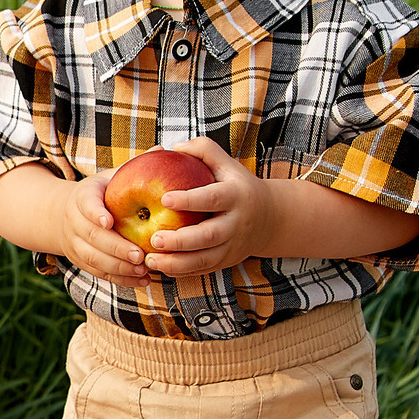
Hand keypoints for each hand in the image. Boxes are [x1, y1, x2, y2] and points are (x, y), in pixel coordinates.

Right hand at [57, 173, 154, 282]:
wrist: (64, 215)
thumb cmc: (101, 193)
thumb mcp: (112, 176)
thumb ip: (134, 167)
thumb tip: (162, 149)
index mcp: (82, 196)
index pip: (85, 204)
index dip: (95, 213)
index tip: (109, 221)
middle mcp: (74, 221)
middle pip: (91, 237)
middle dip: (115, 248)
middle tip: (139, 254)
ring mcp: (75, 243)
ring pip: (93, 259)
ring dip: (118, 267)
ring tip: (143, 269)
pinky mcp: (81, 262)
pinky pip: (99, 273)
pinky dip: (120, 279)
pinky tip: (142, 280)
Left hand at [145, 137, 271, 276]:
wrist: (269, 218)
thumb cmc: (237, 186)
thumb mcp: (227, 164)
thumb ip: (203, 150)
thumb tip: (174, 147)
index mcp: (236, 196)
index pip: (212, 198)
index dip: (190, 200)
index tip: (164, 198)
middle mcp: (235, 224)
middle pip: (209, 236)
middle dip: (181, 240)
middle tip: (154, 238)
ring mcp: (232, 246)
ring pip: (205, 259)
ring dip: (176, 262)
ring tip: (149, 259)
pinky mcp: (225, 262)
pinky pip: (202, 270)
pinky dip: (180, 271)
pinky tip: (159, 267)